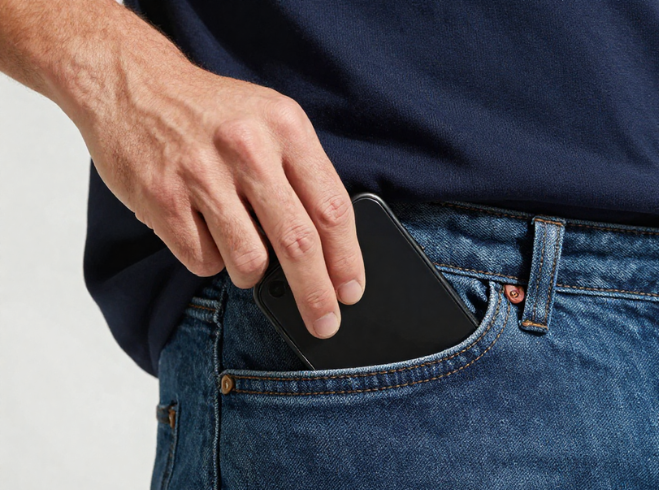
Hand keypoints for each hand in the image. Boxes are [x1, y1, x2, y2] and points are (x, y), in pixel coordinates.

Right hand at [81, 61, 364, 338]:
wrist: (131, 83)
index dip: (346, 258)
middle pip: (297, 243)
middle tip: (324, 322)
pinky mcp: (162, 197)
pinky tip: (203, 231)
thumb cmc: (210, 111)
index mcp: (286, 127)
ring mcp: (202, 173)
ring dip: (252, 273)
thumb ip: (301, 173)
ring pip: (248, 260)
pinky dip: (210, 259)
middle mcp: (248, 148)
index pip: (331, 207)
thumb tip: (329, 248)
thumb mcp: (270, 120)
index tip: (351, 290)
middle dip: (316, 294)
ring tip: (243, 251)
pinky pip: (202, 260)